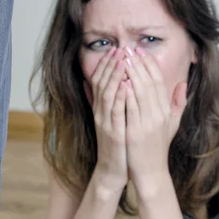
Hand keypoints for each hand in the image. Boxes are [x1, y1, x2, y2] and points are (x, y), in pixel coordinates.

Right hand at [83, 47, 128, 189]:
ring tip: (122, 61)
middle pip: (102, 84)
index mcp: (101, 109)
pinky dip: (120, 97)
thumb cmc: (116, 145)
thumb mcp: (108, 121)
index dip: (107, 65)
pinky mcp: (113, 133)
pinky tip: (125, 85)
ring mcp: (105, 123)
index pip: (101, 81)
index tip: (116, 50)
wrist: (112, 170)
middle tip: (120, 49)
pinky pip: (116, 112)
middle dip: (111, 65)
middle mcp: (101, 113)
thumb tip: (92, 85)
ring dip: (115, 76)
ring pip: (107, 94)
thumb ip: (102, 103)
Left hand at [122, 47, 187, 191]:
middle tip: (129, 48)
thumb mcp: (172, 124)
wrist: (151, 171)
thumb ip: (178, 103)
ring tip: (123, 58)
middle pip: (149, 83)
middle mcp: (159, 114)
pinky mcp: (136, 131)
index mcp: (166, 111)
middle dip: (139, 64)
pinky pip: (131, 108)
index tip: (140, 52)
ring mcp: (147, 123)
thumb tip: (182, 84)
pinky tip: (120, 80)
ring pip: (140, 92)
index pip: (159, 82)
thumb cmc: (158, 147)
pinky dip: (126, 93)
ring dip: (132, 73)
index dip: (150, 65)